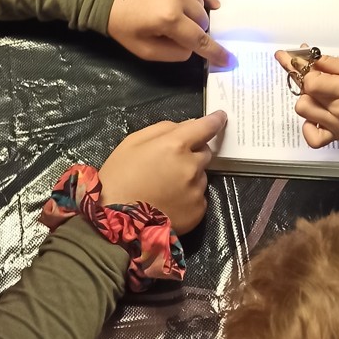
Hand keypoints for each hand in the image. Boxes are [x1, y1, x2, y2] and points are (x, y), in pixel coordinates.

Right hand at [99, 112, 226, 233]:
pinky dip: (189, 196)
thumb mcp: (132, 142)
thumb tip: (188, 125)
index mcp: (175, 145)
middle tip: (172, 162)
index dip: (214, 120)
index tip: (220, 117)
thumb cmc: (119, 177)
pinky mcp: (199, 211)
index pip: (205, 127)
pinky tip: (171, 202)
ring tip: (166, 187)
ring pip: (201, 176)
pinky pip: (199, 197)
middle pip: (205, 152)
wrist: (117, 221)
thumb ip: (163, 129)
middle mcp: (192, 166)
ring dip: (191, 176)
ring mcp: (197, 190)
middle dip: (194, 153)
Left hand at [107, 0, 229, 66]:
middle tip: (175, 25)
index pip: (200, 39)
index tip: (229, 60)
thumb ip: (173, 53)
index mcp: (168, 19)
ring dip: (193, 7)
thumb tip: (193, 48)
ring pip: (202, 0)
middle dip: (193, 26)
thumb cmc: (124, 22)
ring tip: (174, 6)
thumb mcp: (144, 49)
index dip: (216, 52)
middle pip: (202, 19)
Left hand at [276, 52, 338, 159]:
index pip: (310, 80)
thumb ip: (329, 63)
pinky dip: (308, 126)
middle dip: (306, 82)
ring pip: (303, 111)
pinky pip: (312, 137)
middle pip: (304, 94)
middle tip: (318, 78)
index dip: (301, 68)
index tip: (294, 59)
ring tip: (321, 95)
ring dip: (307, 100)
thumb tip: (305, 58)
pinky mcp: (336, 136)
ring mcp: (336, 125)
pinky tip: (316, 116)